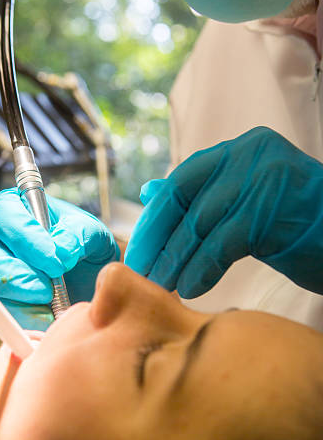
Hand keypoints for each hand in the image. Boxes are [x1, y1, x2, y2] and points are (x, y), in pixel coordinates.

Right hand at [0, 188, 118, 327]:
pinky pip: (0, 311)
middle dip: (15, 275)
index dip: (25, 239)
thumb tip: (61, 251)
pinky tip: (47, 318)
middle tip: (46, 290)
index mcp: (13, 208)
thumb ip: (79, 234)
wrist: (89, 280)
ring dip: (19, 298)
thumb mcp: (92, 234)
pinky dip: (24, 318)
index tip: (54, 262)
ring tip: (50, 304)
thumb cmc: (84, 247)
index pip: (4, 214)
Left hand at [125, 127, 322, 297]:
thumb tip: (150, 192)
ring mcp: (263, 178)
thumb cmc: (301, 227)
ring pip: (199, 223)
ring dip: (175, 260)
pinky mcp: (272, 208)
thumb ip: (203, 196)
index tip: (138, 250)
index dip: (155, 218)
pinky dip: (201, 269)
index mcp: (242, 151)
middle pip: (184, 199)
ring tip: (162, 287)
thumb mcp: (249, 206)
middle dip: (158, 240)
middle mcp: (249, 155)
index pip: (182, 181)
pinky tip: (190, 288)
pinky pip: (222, 243)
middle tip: (141, 272)